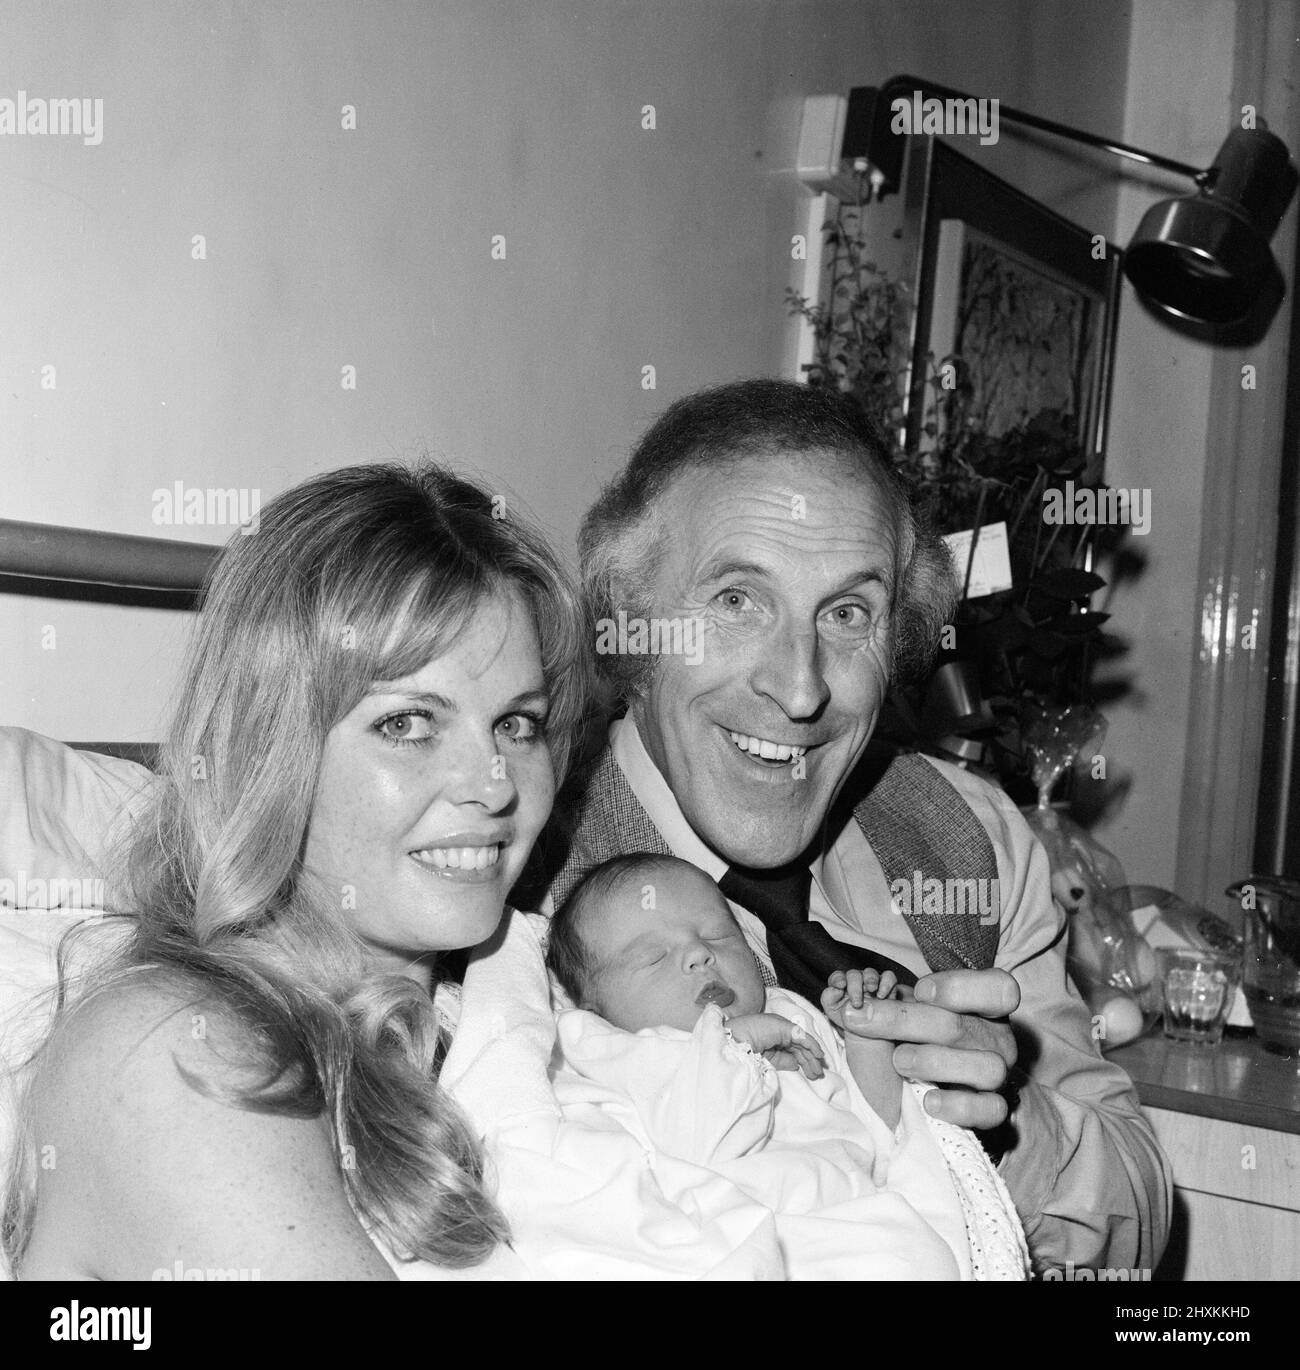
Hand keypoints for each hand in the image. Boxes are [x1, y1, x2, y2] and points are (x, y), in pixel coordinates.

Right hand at [725, 1012, 826, 1079]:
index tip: (810, 1074)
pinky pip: (803, 1037)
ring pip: (803, 1044)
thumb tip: (797, 1064)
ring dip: (812, 1057)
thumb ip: (783, 1061)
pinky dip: (813, 1045)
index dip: (803, 1062)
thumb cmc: (745, 1052)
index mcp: (773, 1039)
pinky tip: (819, 1055)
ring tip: (818, 1071)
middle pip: (799, 1047)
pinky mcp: (786, 1027)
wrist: (735, 1044)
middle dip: (809, 1061)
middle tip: (817, 1075)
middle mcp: (780, 1032)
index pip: (793, 1050)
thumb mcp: (768, 1060)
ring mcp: (783, 1028)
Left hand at [821, 967, 898, 1023]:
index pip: (837, 977)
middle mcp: (856, 982)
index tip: (840, 985)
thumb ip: (829, 999)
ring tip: (871, 991)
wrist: (868, 1033)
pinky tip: (882, 995)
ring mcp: (872, 982)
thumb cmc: (849, 1019)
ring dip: (870, 980)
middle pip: (853, 975)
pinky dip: (886, 983)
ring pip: (870, 973)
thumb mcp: (834, 1012)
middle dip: (854, 987)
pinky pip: (888, 977)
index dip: (838, 979)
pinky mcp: (886, 986)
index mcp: (841, 986)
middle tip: (857, 1003)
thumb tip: (835, 991)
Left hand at [833, 968, 1019, 1128]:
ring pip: (985, 1067)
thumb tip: (845, 1000)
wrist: (945, 1094)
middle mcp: (997, 1039)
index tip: (920, 990)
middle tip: (864, 1018)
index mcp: (983, 1008)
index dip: (958, 987)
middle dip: (906, 1019)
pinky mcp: (993, 1111)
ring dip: (934, 1061)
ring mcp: (997, 1076)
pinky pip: (989, 1110)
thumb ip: (887, 1003)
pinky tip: (929, 1101)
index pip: (998, 989)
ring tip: (900, 1061)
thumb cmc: (924, 1042)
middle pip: (963, 1026)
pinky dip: (958, 1105)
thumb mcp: (909, 1015)